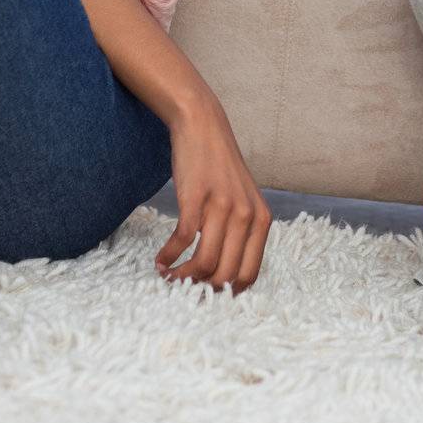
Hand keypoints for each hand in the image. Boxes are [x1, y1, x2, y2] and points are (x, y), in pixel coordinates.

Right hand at [155, 93, 272, 291]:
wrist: (204, 127)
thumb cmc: (221, 168)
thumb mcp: (244, 200)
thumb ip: (242, 233)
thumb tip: (225, 277)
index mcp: (262, 220)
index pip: (248, 275)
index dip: (226, 292)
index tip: (207, 295)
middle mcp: (246, 216)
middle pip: (224, 275)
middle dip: (202, 289)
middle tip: (185, 288)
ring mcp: (222, 207)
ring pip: (204, 264)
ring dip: (182, 277)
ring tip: (169, 276)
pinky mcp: (196, 199)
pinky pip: (183, 241)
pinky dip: (169, 257)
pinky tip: (161, 260)